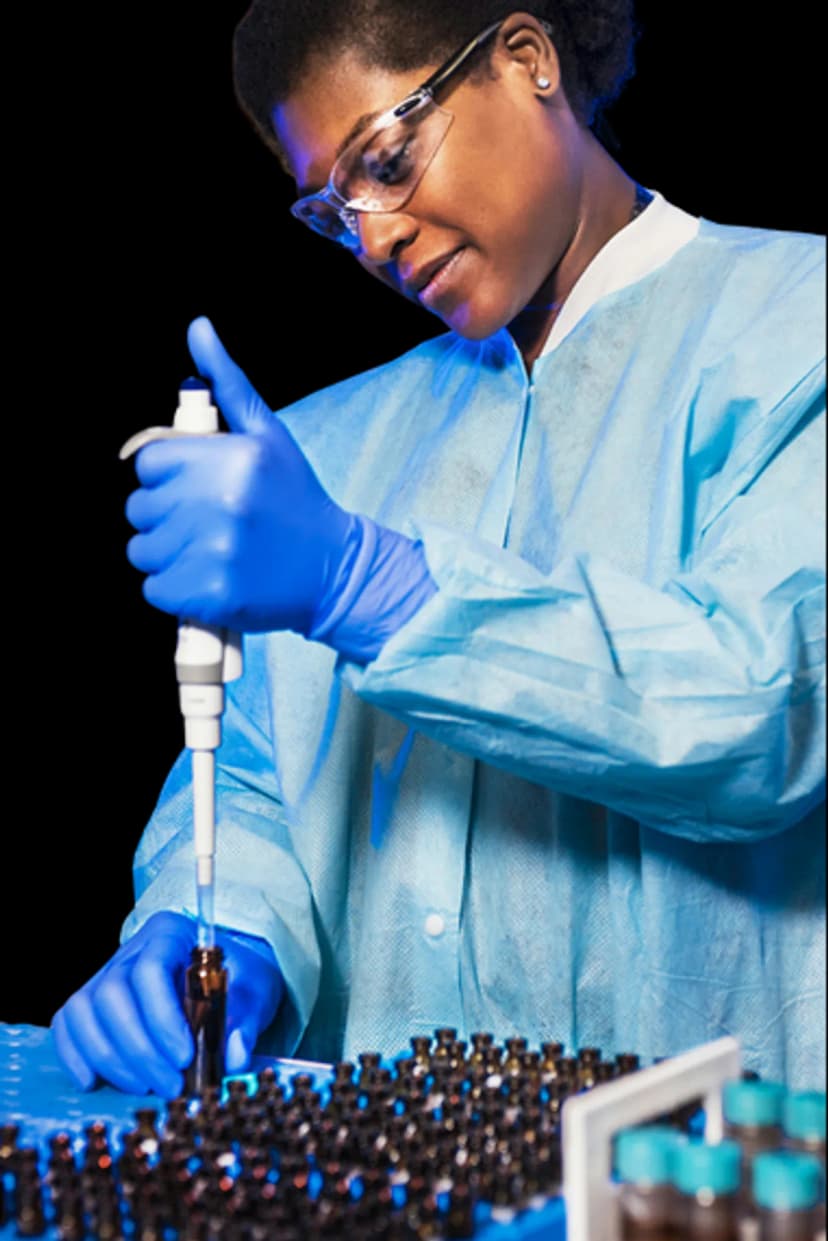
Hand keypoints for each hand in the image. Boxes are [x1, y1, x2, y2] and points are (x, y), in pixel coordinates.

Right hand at [51, 910, 283, 1096]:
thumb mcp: (256, 990)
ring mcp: (106, 974)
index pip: (151, 970)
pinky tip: (95, 1082)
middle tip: (171, 1086)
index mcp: (171, 934)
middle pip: (111, 994)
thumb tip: (233, 1056)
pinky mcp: (93, 1002)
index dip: (161, 1018)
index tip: (185, 1057)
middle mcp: (132, 950)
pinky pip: (67, 1023)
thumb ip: (247, 1021)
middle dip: (138, 1049)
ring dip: (109, 1058)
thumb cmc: (240, 977)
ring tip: (145, 1087)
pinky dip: (75, 1055)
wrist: (228, 974)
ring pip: (83, 1010)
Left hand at [125, 316, 356, 633]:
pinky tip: (209, 578)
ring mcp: (214, 553)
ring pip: (142, 550)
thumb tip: (197, 327)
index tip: (198, 489)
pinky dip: (174, 589)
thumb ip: (227, 383)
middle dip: (165, 516)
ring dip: (167, 554)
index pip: (149, 462)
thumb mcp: (267, 435)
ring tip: (209, 551)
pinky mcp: (209, 595)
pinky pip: (155, 589)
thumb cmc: (295, 499)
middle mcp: (220, 503)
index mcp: (230, 459)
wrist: (334, 570)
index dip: (168, 476)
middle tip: (209, 523)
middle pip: (140, 507)